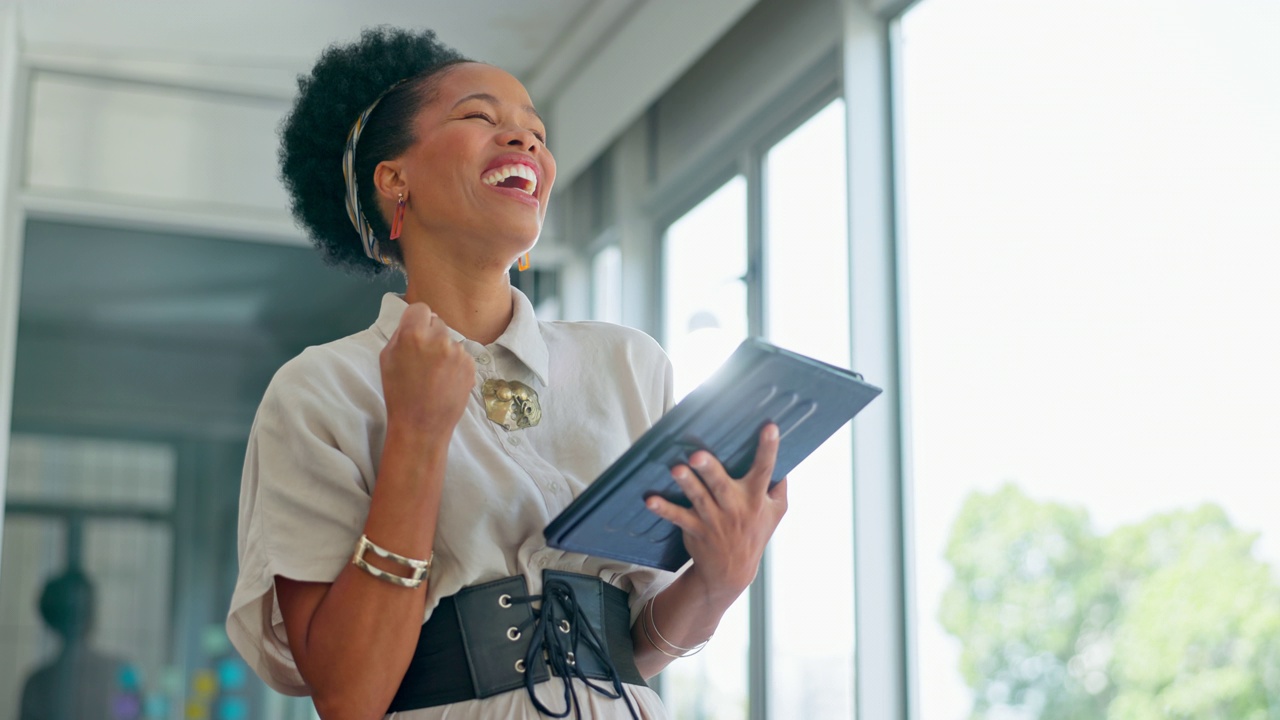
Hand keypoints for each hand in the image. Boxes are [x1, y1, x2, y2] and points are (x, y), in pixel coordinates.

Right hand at [380, 303, 474, 438]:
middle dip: (430, 335)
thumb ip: (401, 333)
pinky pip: (461, 355)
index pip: (421, 308)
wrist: (421, 424)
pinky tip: (445, 381)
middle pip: (437, 322)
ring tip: (434, 374)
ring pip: (450, 340)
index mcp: (414, 334)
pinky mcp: (471, 365)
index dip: (416, 319)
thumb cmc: (398, 392)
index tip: (415, 331)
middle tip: (423, 358)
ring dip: (444, 350)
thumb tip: (415, 320)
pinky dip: (455, 364)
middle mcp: (439, 339)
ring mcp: (458, 352)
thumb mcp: (387, 358)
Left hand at [646, 424, 788, 606]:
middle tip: (698, 455)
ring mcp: (713, 519)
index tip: (770, 427)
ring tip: (676, 469)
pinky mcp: (695, 528)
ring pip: (698, 498)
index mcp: (755, 498)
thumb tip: (783, 460)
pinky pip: (677, 517)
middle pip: (722, 485)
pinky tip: (650, 500)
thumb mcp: (776, 512)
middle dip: (710, 469)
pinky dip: (664, 509)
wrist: (733, 571)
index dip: (768, 448)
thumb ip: (779, 487)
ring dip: (687, 484)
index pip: (765, 470)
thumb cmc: (755, 533)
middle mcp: (734, 508)